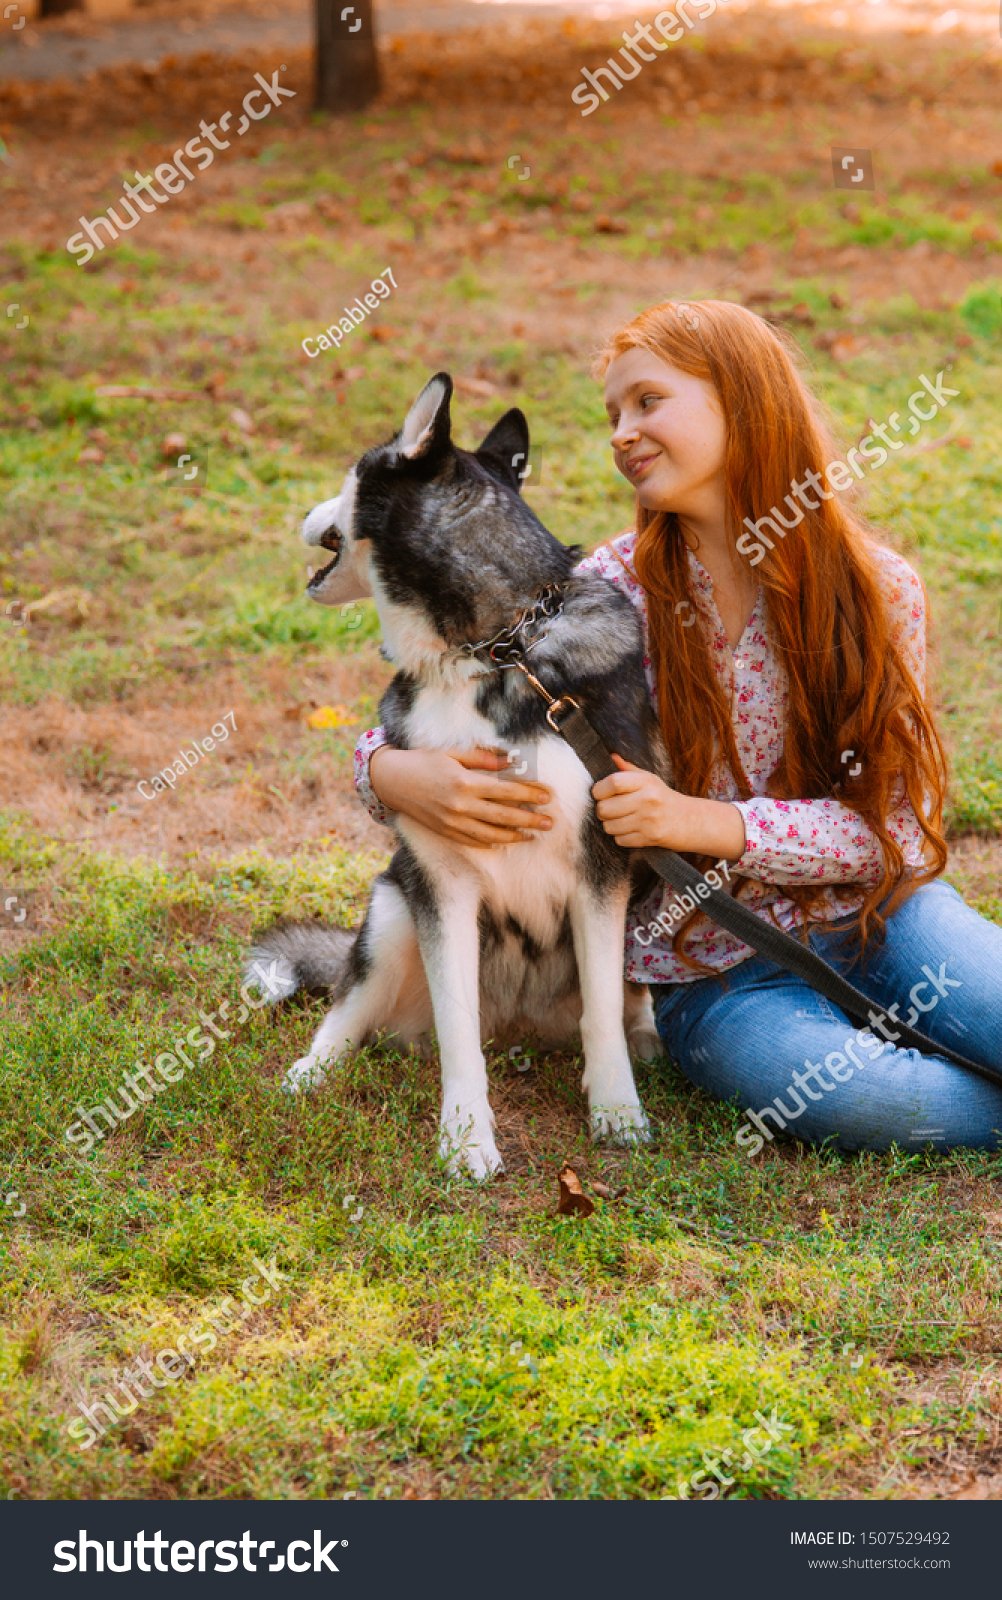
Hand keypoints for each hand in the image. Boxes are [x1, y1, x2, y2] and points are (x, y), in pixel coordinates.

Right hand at [369, 745, 552, 847]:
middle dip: (530, 819)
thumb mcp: (453, 753)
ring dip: (515, 836)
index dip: (529, 794)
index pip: (506, 791)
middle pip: (504, 816)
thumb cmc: (423, 761)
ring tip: (532, 835)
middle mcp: (460, 805)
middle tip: (550, 822)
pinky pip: (474, 841)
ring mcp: (453, 822)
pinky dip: (492, 842)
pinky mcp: (446, 831)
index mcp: (465, 782)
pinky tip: (506, 840)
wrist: (392, 781)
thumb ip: (483, 759)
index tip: (547, 796)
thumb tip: (510, 761)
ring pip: (491, 834)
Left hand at [592, 754, 745, 859]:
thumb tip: (610, 757)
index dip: (599, 790)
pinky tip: (632, 829)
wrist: (689, 820)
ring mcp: (649, 820)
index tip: (599, 793)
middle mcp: (648, 799)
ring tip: (622, 819)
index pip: (613, 782)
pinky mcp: (649, 838)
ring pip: (609, 827)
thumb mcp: (649, 779)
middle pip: (605, 808)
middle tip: (610, 809)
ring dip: (610, 825)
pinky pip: (619, 840)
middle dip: (602, 810)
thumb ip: (628, 769)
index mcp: (646, 781)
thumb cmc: (663, 798)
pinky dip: (621, 837)